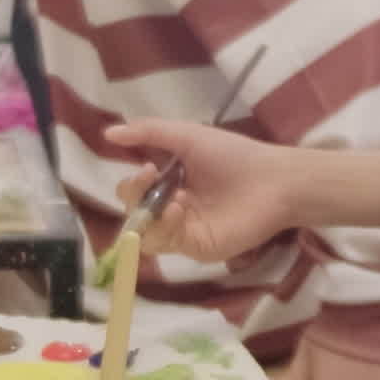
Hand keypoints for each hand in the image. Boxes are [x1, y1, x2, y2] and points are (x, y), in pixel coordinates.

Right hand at [109, 117, 306, 263]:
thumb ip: (148, 132)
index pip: (134, 192)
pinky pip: (166, 243)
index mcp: (170, 183)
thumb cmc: (233, 155)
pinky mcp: (197, 246)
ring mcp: (184, 231)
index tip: (147, 168)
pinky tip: (179, 210)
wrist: (272, 179)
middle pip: (134, 215)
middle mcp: (173, 209)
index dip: (132, 184)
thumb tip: (107, 133)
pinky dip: (166, 227)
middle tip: (149, 179)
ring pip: (145, 234)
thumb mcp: (187, 136)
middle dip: (133, 198)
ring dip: (149, 216)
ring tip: (172, 199)